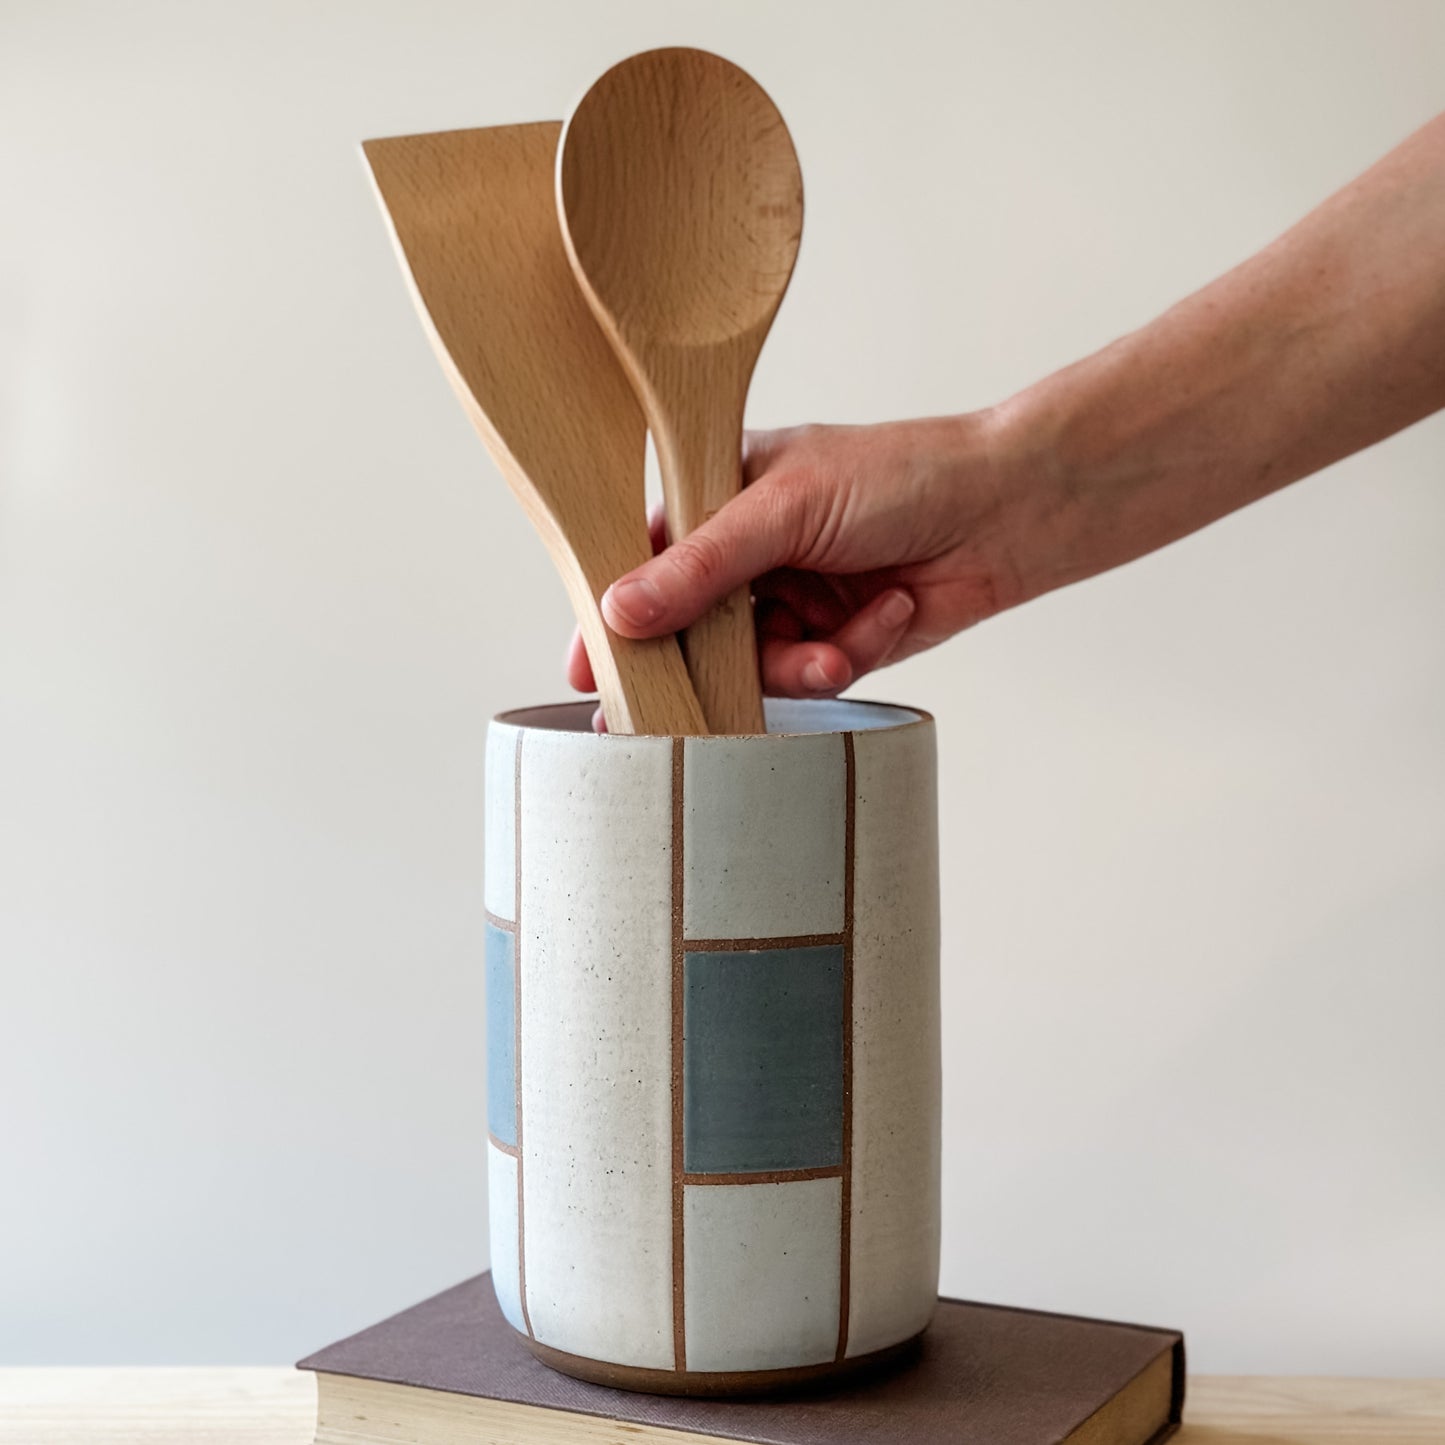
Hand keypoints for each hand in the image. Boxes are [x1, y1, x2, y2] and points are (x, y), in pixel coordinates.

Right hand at [566, 412, 1039, 701]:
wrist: (1007, 510)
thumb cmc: (901, 475)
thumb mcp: (786, 508)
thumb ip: (700, 566)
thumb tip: (619, 610)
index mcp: (721, 497)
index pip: (646, 560)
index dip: (617, 614)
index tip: (588, 668)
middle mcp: (751, 553)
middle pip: (692, 628)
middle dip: (706, 664)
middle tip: (682, 705)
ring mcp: (794, 599)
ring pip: (753, 667)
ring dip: (796, 665)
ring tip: (832, 652)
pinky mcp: (837, 640)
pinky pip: (814, 673)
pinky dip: (848, 654)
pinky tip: (885, 614)